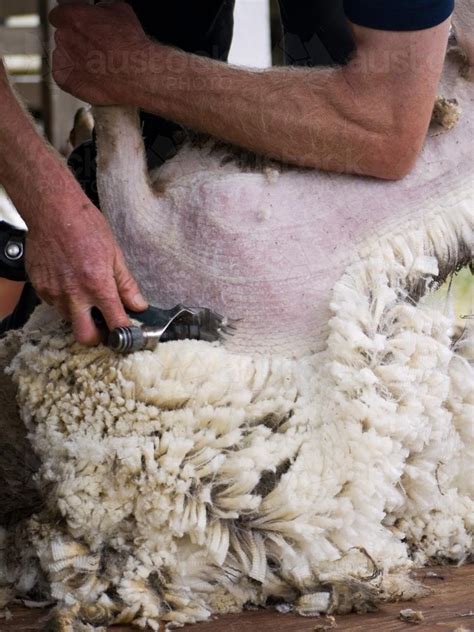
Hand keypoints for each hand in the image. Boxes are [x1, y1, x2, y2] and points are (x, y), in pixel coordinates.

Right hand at [25, 191, 147, 345]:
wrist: (52, 210)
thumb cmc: (86, 226)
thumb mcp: (115, 254)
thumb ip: (126, 285)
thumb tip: (139, 306)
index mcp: (98, 285)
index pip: (116, 324)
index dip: (125, 334)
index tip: (128, 334)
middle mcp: (74, 294)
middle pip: (85, 337)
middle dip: (97, 337)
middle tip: (104, 325)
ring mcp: (54, 293)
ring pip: (69, 320)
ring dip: (80, 316)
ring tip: (86, 295)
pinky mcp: (39, 289)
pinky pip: (55, 306)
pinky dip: (65, 301)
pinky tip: (70, 283)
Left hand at [49, 2, 149, 104]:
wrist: (136, 74)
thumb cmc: (129, 46)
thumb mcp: (121, 11)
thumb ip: (103, 9)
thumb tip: (103, 11)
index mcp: (72, 16)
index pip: (60, 15)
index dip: (71, 22)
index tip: (79, 27)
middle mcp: (64, 37)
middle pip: (63, 36)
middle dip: (75, 41)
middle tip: (94, 48)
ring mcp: (63, 60)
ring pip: (63, 56)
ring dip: (75, 59)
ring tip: (96, 65)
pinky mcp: (66, 80)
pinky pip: (63, 76)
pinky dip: (73, 77)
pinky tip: (89, 77)